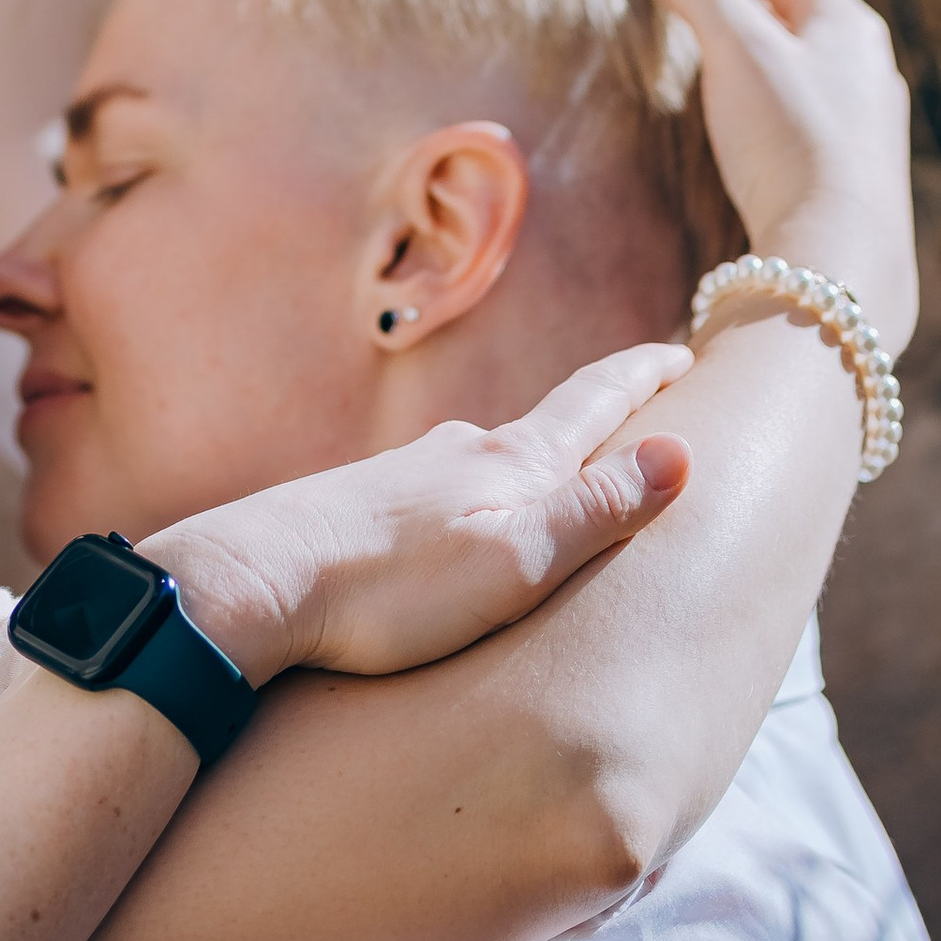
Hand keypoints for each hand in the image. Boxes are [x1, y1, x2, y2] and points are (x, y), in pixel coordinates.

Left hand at [154, 343, 692, 685]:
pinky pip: (449, 493)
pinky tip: (466, 524)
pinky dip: (484, 496)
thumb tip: (680, 449)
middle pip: (547, 424)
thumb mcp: (514, 561)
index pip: (592, 402)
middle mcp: (460, 452)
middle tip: (640, 409)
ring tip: (560, 476)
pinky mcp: (370, 508)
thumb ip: (594, 508)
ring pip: (492, 459)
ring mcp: (410, 475)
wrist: (258, 580)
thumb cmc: (390, 589)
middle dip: (597, 418)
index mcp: (508, 463)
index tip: (683, 351)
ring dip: (536, 462)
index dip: (642, 377)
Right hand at [646, 0, 917, 350]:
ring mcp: (868, 119)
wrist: (840, 258)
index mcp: (848, 22)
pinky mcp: (856, 168)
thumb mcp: (736, 48)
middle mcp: (869, 64)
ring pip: (805, 58)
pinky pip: (806, 103)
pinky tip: (745, 109)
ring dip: (756, 38)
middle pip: (797, 5)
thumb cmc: (788, 141)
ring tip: (709, 39)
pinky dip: (767, 85)